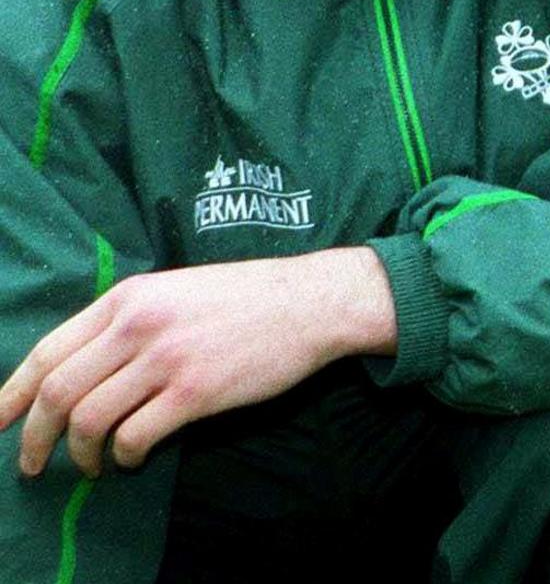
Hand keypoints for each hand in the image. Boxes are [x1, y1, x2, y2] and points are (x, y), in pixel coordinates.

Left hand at [0, 248, 395, 476]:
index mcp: (127, 298)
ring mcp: (166, 359)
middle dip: (36, 437)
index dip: (12, 394)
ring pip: (88, 419)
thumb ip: (128, 321)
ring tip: (93, 466)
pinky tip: (134, 457)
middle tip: (35, 463)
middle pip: (57, 391)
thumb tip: (84, 368)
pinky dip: (124, 455)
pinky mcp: (196, 391)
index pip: (46, 351)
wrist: (311, 302)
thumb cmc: (246, 299)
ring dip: (81, 454)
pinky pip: (135, 435)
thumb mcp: (174, 291)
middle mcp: (137, 326)